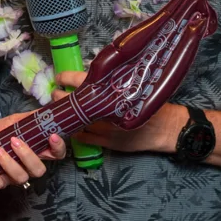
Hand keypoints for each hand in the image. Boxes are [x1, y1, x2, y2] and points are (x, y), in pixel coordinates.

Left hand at [0, 112, 65, 189]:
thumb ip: (29, 118)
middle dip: (27, 156)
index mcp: (38, 151)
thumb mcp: (15, 121)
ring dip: (7, 163)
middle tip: (14, 140)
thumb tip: (45, 111)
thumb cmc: (2, 132)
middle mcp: (29, 167)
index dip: (58, 148)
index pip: (57, 154)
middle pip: (39, 170)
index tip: (52, 136)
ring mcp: (15, 176)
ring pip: (20, 177)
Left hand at [53, 71, 183, 154]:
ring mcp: (104, 129)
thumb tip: (89, 77)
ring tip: (59, 110)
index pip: (79, 81)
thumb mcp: (131, 88)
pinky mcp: (106, 143)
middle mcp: (104, 111)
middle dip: (58, 97)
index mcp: (110, 93)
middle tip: (55, 93)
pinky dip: (74, 132)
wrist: (165, 128)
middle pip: (71, 103)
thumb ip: (111, 84)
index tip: (59, 77)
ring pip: (74, 122)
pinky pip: (82, 138)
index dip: (65, 78)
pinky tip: (70, 126)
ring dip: (63, 116)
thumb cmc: (149, 104)